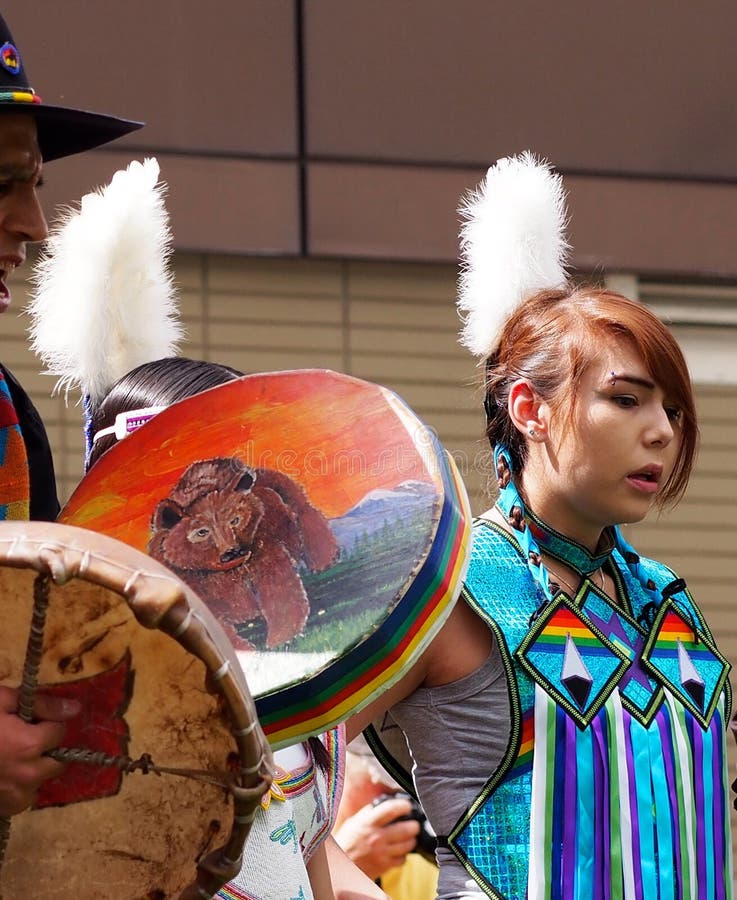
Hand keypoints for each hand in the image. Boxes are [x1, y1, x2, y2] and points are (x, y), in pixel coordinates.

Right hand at [0, 686, 79, 815]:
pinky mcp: (5, 809)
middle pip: (56, 761)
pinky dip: (17, 787)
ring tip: (6, 758)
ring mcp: (15, 796)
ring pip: (40, 781)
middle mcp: (28, 774)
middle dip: (45, 749)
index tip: (28, 721)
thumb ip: (41, 705)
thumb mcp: (2, 701)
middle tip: (21, 740)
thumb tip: (76, 708)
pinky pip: (23, 798)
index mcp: (31, 745)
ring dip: (32, 770)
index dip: (45, 723)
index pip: (59, 732)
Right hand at [334, 795, 419, 879]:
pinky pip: (402, 859)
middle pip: (406, 829)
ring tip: (409, 837)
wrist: (339, 867)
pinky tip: (399, 851)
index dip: (403, 805)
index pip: (390, 810)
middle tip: (413, 824)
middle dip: (413, 825)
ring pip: (408, 845)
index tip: (407, 805)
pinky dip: (403, 855)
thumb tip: (383, 803)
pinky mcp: (384, 866)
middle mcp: (376, 838)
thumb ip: (369, 813)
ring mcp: (382, 853)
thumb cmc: (346, 842)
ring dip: (411, 840)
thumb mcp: (354, 822)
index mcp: (368, 823)